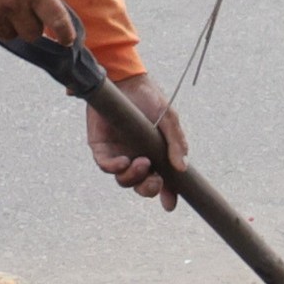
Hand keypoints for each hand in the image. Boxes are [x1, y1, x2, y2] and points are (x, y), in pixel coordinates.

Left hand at [87, 65, 187, 205]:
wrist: (124, 79)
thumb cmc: (149, 97)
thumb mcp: (169, 119)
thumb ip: (176, 143)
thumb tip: (182, 167)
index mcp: (156, 154)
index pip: (164, 180)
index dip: (168, 194)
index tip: (170, 204)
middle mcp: (138, 157)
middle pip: (142, 185)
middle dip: (149, 189)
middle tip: (155, 180)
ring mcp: (119, 153)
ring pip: (124, 180)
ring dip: (134, 177)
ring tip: (140, 162)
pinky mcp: (101, 147)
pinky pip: (106, 166)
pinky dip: (115, 168)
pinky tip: (124, 161)